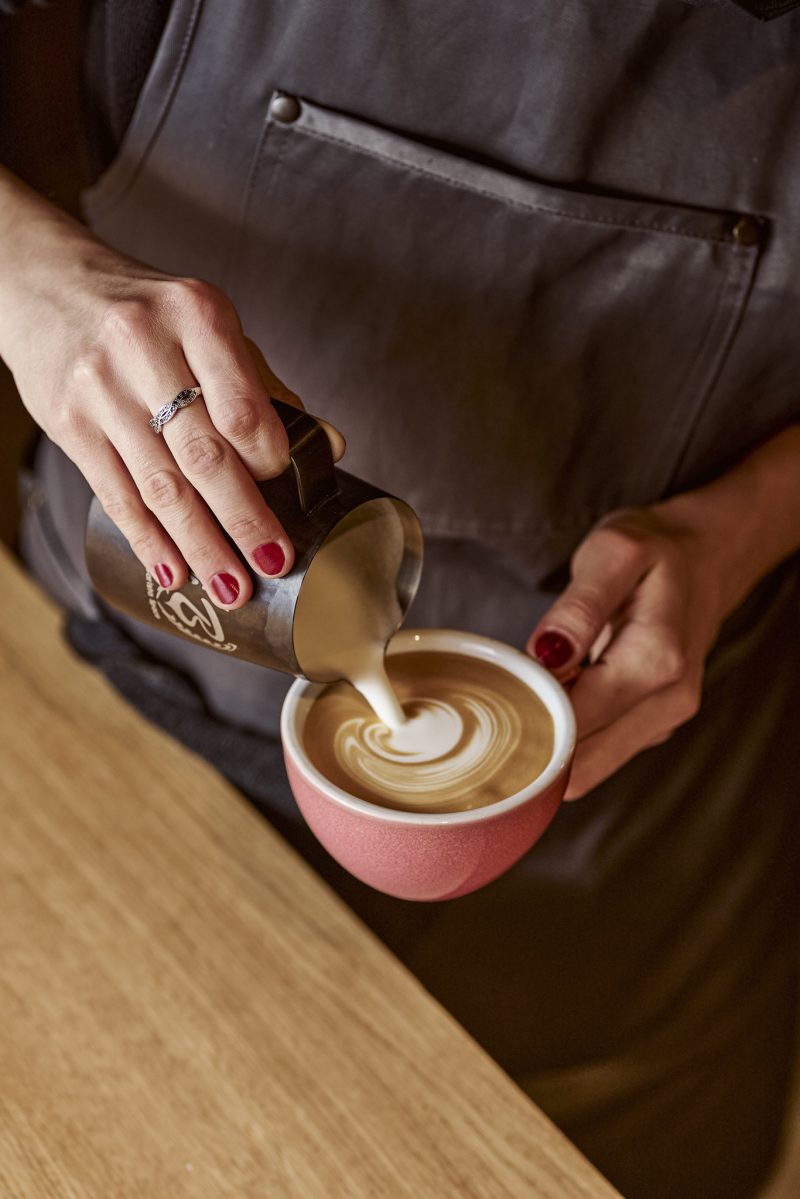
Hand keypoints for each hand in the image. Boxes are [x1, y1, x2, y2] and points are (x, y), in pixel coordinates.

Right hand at [0, 171, 342, 608]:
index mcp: (196, 316)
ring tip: (230, 587)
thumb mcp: (209, 327)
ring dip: (199, 545)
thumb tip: (332, 447)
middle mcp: (144, 348)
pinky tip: (172, 571)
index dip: (268, 462)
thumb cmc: (149, 314)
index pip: (241, 408)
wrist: (49, 285)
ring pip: (159, 485)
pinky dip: (148, 540)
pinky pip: (115, 494)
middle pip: (203, 454)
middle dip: (243, 519)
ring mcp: (100, 388)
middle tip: (272, 563)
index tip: (290, 499)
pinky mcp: (68, 423)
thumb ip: (265, 388)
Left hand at [526, 503, 733, 798]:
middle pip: (582, 764)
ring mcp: (666, 721)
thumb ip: (579, 607)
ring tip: (539, 688)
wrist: (708, 558)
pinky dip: (572, 736)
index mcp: (657, 662)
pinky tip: (563, 694)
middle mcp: (669, 703)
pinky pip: (600, 753)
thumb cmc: (655, 552)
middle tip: (511, 697)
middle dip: (538, 743)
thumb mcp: (613, 554)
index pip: (575, 723)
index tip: (504, 692)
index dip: (530, 716)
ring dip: (553, 741)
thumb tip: (546, 655)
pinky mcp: (655, 727)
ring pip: (589, 768)